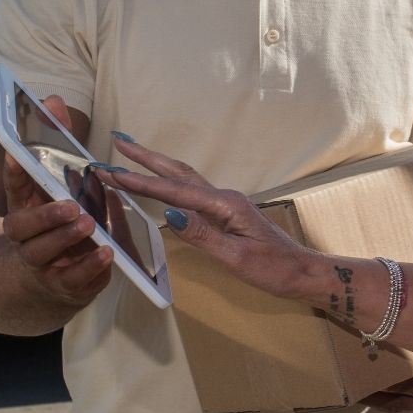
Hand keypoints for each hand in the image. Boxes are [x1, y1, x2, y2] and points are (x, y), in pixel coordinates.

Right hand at [1, 95, 111, 307]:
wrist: (39, 284)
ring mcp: (44, 268)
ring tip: (91, 226)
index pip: (13, 191)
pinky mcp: (67, 288)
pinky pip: (75, 281)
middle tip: (73, 206)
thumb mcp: (49, 190)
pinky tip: (108, 255)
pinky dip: (90, 270)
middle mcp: (26, 243)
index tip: (16, 155)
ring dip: (68, 242)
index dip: (13, 174)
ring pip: (46, 257)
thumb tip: (54, 101)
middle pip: (24, 232)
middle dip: (47, 218)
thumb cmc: (50, 224)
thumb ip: (55, 144)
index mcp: (21, 215)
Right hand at [96, 138, 316, 299]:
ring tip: (131, 153)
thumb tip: (169, 215)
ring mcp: (225, 204)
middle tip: (118, 140)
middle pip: (177, 172)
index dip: (140, 182)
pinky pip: (190, 191)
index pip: (173, 192)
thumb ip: (202, 235)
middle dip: (145, 157)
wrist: (301, 271)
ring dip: (156, 165)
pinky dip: (169, 182)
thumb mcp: (236, 257)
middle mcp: (223, 198)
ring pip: (183, 178)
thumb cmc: (273, 268)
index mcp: (224, 205)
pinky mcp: (225, 213)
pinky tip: (161, 183)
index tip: (111, 171)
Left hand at [361, 368, 412, 412]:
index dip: (385, 388)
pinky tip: (393, 397)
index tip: (362, 381)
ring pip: (408, 409)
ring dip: (386, 403)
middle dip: (377, 400)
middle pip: (402, 404)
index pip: (408, 390)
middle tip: (351, 392)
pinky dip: (401, 404)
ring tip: (365, 396)